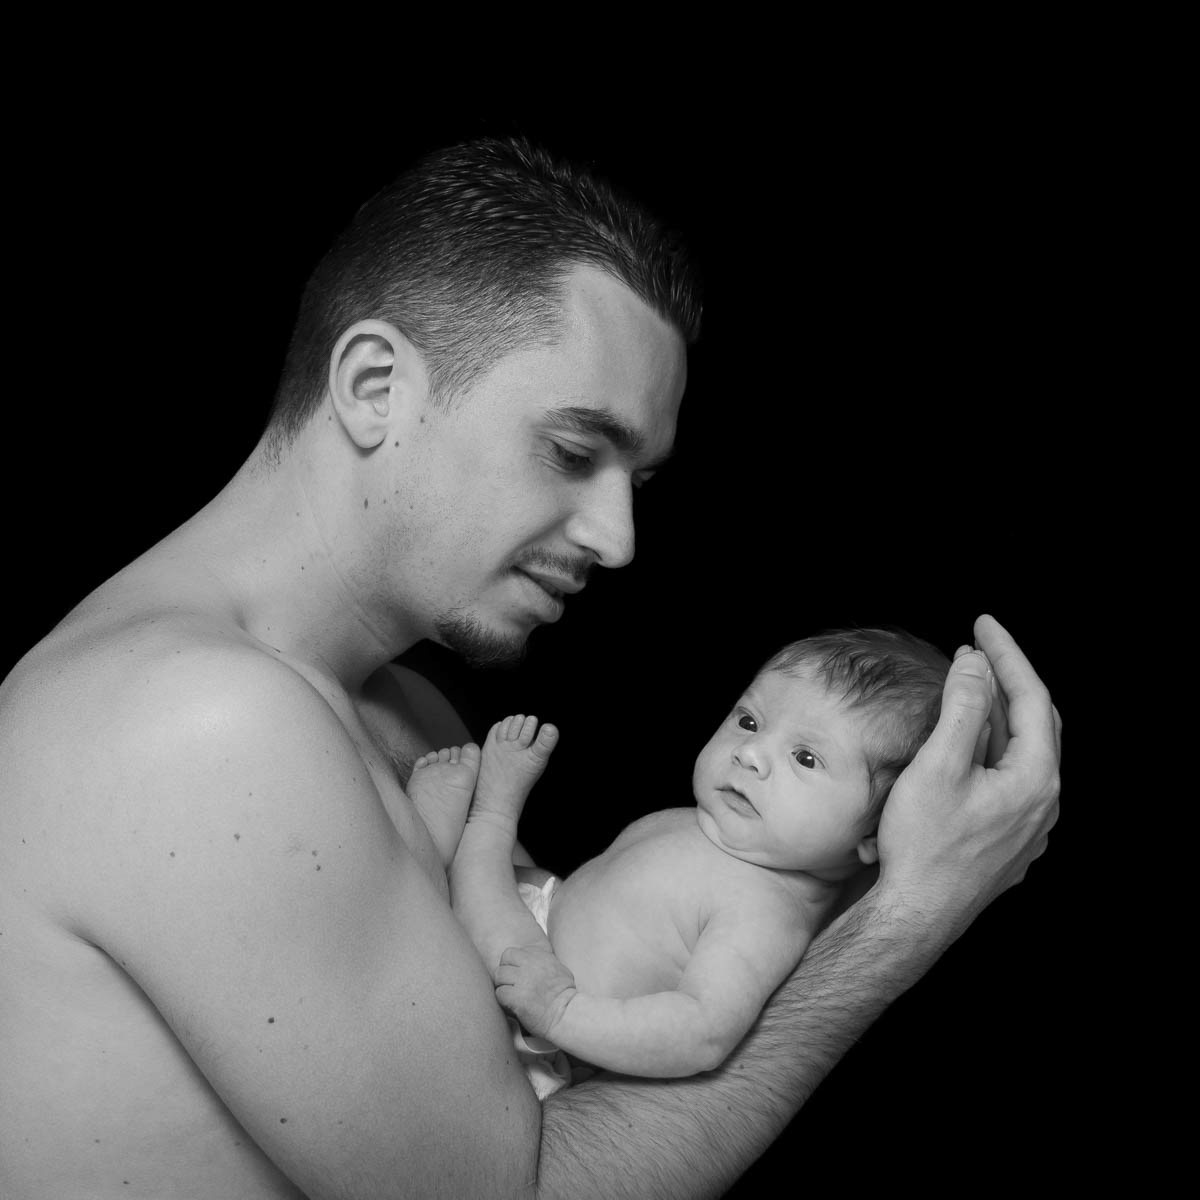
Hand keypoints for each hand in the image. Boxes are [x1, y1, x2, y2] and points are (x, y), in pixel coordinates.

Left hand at [495, 944, 578, 1041]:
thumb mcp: (559, 969)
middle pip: (503, 963)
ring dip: (503, 987)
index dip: (510, 964)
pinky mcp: (517, 997)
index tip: (515, 975)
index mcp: (539, 956)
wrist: (567, 1014)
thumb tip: (531, 958)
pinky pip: (500, 993)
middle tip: (510, 986)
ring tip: (511, 996)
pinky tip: (512, 1006)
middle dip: (504, 975)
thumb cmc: (565, 996)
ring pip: (499, 976)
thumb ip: (543, 961)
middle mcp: (530, 965)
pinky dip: (503, 1001)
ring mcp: (523, 980)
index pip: (511, 953)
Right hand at [875, 614, 1061, 934]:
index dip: (1008, 654)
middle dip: (1007, 680)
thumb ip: (961, 708)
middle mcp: (1043, 804)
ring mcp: (1028, 827)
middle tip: (978, 648)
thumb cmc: (923, 846)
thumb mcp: (938, 766)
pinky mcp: (1008, 843)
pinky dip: (990, 748)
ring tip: (966, 687)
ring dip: (996, 716)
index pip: (1031, 697)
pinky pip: (1008, 780)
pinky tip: (965, 745)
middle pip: (1034, 723)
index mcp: (1035, 780)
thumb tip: (974, 663)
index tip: (982, 623)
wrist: (915, 916)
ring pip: (1020, 754)